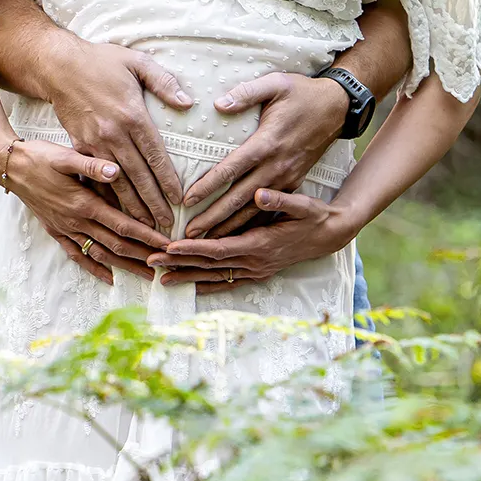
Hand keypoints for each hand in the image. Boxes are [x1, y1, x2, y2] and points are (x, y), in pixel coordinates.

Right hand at [2, 140, 168, 285]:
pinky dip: (94, 268)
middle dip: (144, 257)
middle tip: (167, 265)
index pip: (123, 225)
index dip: (147, 237)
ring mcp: (65, 229)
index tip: (167, 246)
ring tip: (147, 276)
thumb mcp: (65, 156)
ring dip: (125, 266)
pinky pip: (77, 255)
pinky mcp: (56, 231)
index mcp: (84, 203)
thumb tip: (116, 170)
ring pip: (100, 254)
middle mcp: (76, 221)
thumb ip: (91, 166)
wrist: (9, 167)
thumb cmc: (38, 157)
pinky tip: (109, 277)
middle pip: (116, 245)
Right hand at [45, 37, 193, 233]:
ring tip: (144, 226)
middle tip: (166, 224)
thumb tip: (187, 102)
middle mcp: (114, 134)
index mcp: (132, 116)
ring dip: (132, 206)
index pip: (156, 155)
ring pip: (117, 182)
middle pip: (139, 176)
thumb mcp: (137, 61)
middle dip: (153, 202)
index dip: (168, 180)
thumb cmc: (100, 61)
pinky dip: (106, 196)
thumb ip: (164, 81)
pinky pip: (95, 177)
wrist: (58, 66)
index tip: (179, 199)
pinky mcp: (79, 146)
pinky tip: (114, 211)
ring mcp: (94, 143)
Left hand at [151, 187, 352, 292]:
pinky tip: (189, 287)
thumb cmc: (315, 216)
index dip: (193, 249)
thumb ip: (281, 200)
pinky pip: (227, 282)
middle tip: (150, 263)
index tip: (169, 247)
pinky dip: (207, 286)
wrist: (330, 235)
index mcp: (260, 245)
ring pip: (215, 277)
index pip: (219, 248)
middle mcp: (255, 262)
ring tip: (159, 279)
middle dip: (179, 265)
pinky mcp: (257, 272)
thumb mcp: (303, 204)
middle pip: (209, 266)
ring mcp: (255, 270)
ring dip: (187, 278)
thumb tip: (260, 193)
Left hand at [181, 73, 347, 235]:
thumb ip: (246, 93)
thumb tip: (219, 103)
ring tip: (206, 243)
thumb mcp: (276, 84)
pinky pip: (268, 208)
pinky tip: (235, 235)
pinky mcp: (293, 182)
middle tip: (188, 235)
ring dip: (229, 227)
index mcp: (266, 143)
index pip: (230, 169)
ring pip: (253, 209)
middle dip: (213, 218)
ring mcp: (286, 178)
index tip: (187, 201)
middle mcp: (275, 166)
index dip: (207, 186)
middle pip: (238, 198)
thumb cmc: (303, 93)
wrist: (338, 108)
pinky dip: (250, 223)